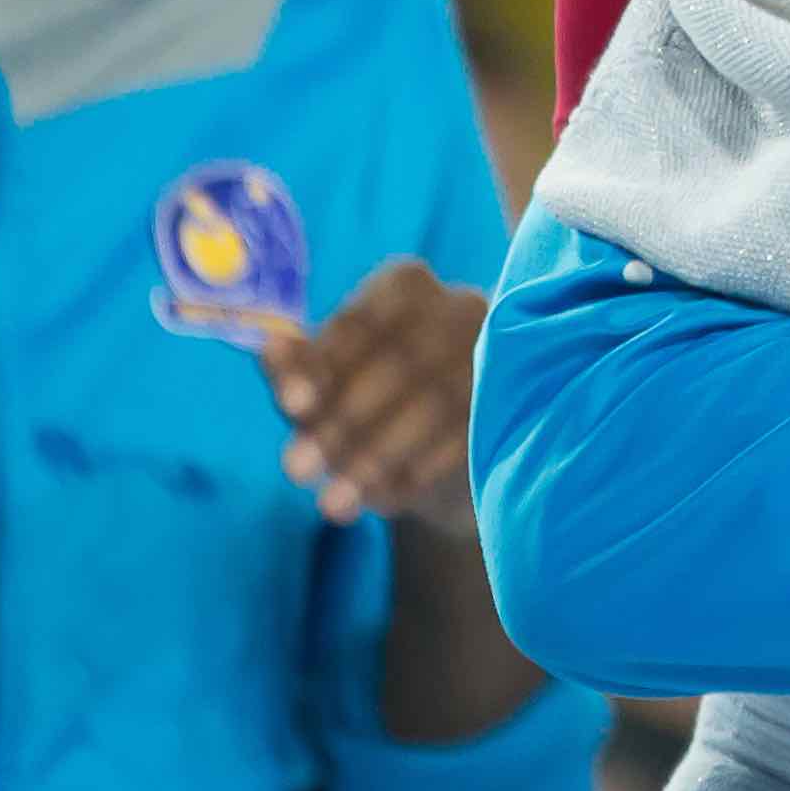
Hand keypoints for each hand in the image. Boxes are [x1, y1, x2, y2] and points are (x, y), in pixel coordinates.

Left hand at [265, 254, 483, 529]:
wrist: (447, 461)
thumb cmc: (371, 406)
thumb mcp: (327, 387)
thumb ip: (298, 369)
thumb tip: (269, 348)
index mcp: (406, 287)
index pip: (361, 320)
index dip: (322, 362)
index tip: (290, 406)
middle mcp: (460, 308)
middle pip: (400, 362)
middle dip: (343, 422)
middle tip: (296, 470)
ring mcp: (500, 356)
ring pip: (436, 404)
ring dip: (377, 456)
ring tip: (332, 503)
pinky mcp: (520, 406)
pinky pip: (469, 438)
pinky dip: (421, 473)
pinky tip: (385, 502)